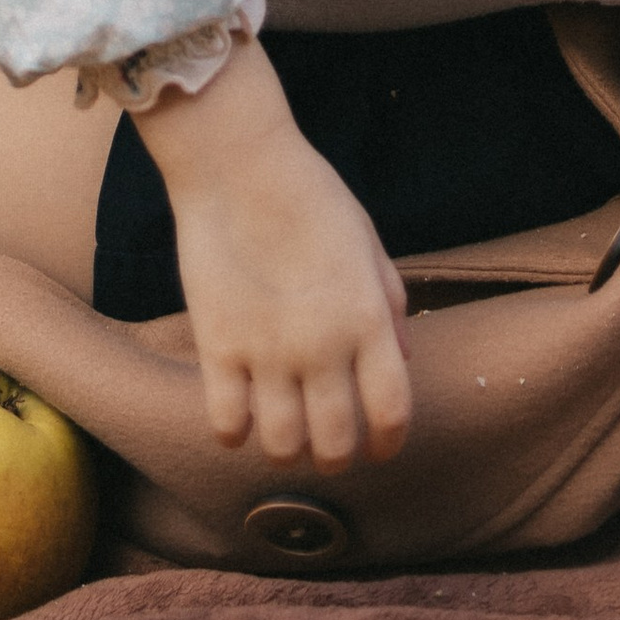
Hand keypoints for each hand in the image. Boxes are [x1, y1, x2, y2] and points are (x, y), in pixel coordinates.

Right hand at [133, 38, 410, 471]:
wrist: (238, 162)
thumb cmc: (309, 193)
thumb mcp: (366, 241)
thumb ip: (390, 301)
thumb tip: (402, 356)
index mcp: (367, 319)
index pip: (391, 413)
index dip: (388, 444)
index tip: (378, 449)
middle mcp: (322, 346)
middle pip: (334, 446)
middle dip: (335, 457)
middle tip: (326, 445)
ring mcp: (266, 351)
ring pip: (281, 448)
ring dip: (286, 450)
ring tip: (283, 430)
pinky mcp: (217, 347)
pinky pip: (227, 424)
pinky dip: (235, 432)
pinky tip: (239, 411)